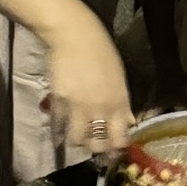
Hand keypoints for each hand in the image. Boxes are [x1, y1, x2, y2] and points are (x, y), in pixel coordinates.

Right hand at [41, 2, 133, 159]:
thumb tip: (127, 122)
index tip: (113, 150)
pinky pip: (59, 125)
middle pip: (98, 144)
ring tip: (77, 133)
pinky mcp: (59, 102)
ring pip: (77, 140)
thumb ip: (123, 103)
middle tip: (94, 145)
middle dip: (97, 148)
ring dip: (78, 140)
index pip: (120, 138)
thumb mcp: (120, 78)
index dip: (117, 149)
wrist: (74, 35)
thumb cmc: (101, 52)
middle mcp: (100, 109)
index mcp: (118, 102)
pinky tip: (60, 129)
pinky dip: (59, 130)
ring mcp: (78, 107)